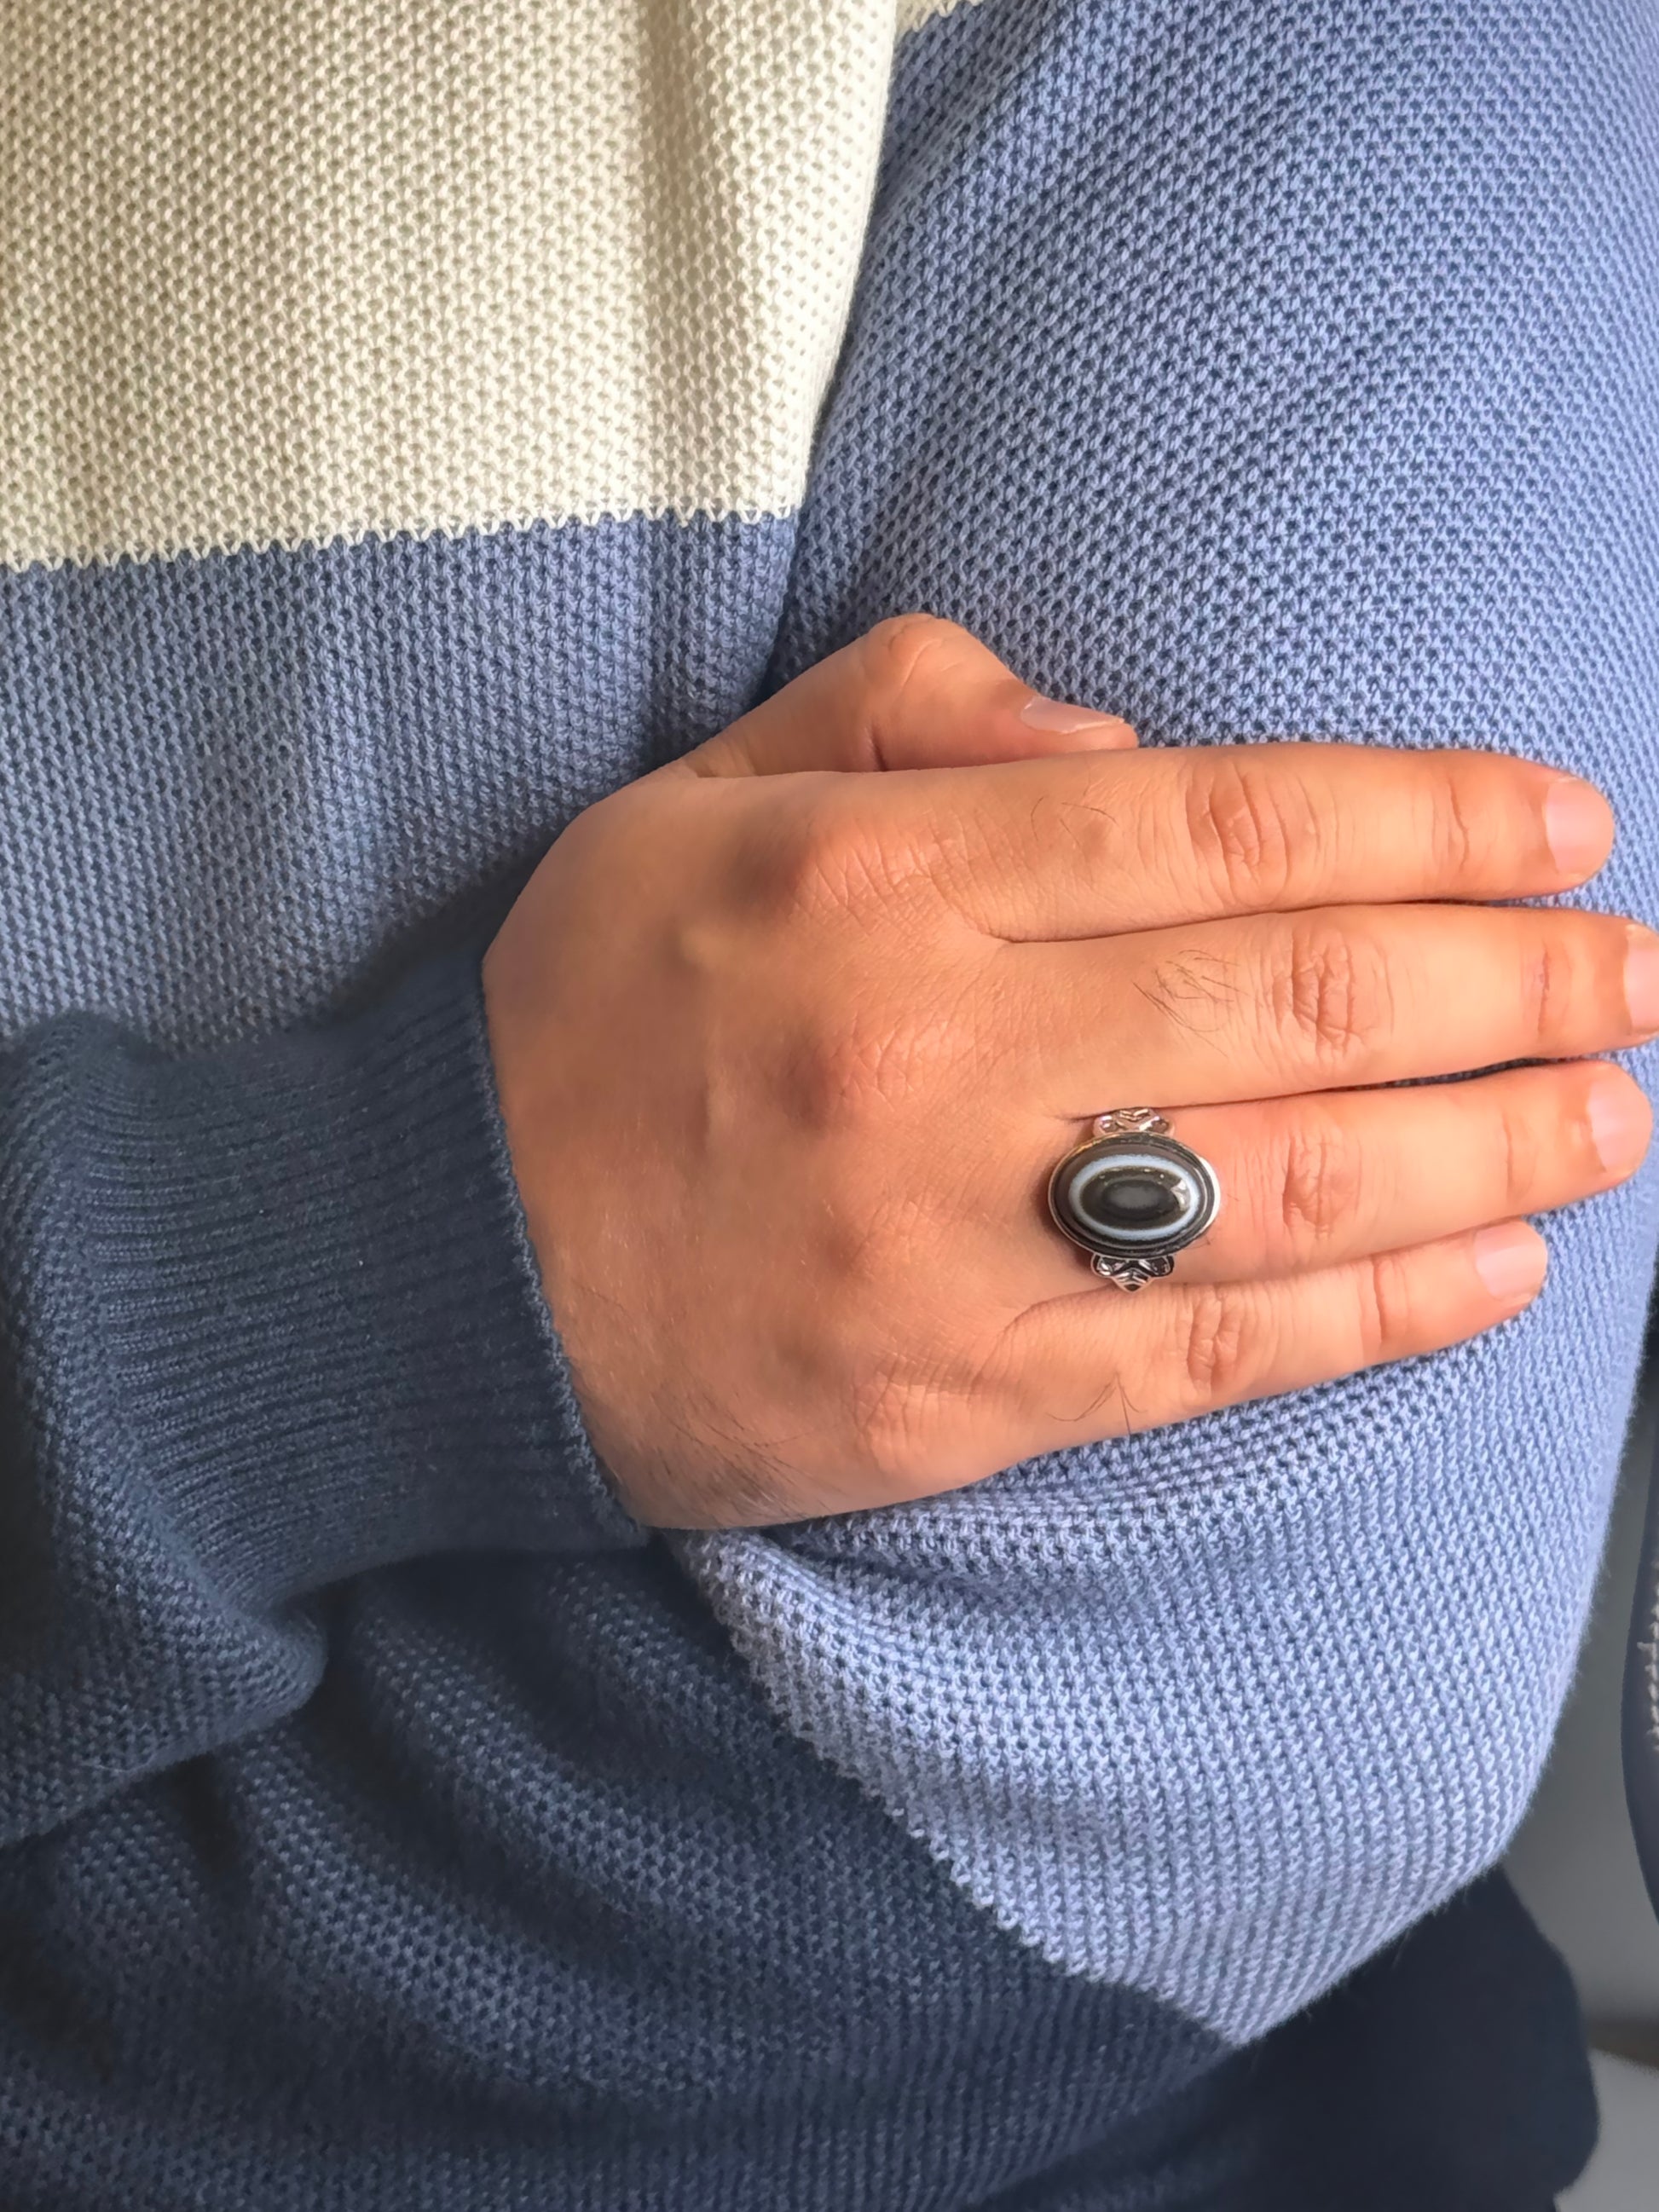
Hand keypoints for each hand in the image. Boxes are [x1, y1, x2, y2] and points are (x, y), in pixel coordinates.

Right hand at [482, 616, 1651, 1528]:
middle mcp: (940, 1055)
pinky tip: (1496, 1267)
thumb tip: (1119, 744)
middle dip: (1512, 977)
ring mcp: (960, 1243)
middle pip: (1301, 999)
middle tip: (1634, 966)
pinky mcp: (963, 1398)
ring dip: (1493, 1144)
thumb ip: (900, 719)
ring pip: (1295, 1183)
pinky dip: (1378, 1309)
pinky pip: (1212, 1348)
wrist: (444, 1272)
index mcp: (882, 882)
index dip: (1422, 819)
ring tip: (1616, 1108)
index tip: (1556, 823)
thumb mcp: (688, 802)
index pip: (1221, 824)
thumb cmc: (583, 1019)